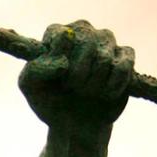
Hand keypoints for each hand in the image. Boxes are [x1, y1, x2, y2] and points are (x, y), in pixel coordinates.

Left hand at [18, 20, 134, 127]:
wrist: (74, 125)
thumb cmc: (50, 100)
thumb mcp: (31, 87)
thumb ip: (35, 70)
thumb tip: (62, 63)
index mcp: (57, 34)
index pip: (61, 35)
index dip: (60, 60)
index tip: (57, 77)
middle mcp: (83, 31)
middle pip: (87, 42)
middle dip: (78, 75)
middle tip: (71, 88)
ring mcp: (106, 42)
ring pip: (104, 58)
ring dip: (93, 85)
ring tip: (86, 92)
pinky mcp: (125, 57)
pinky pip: (122, 67)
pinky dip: (112, 87)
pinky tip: (104, 95)